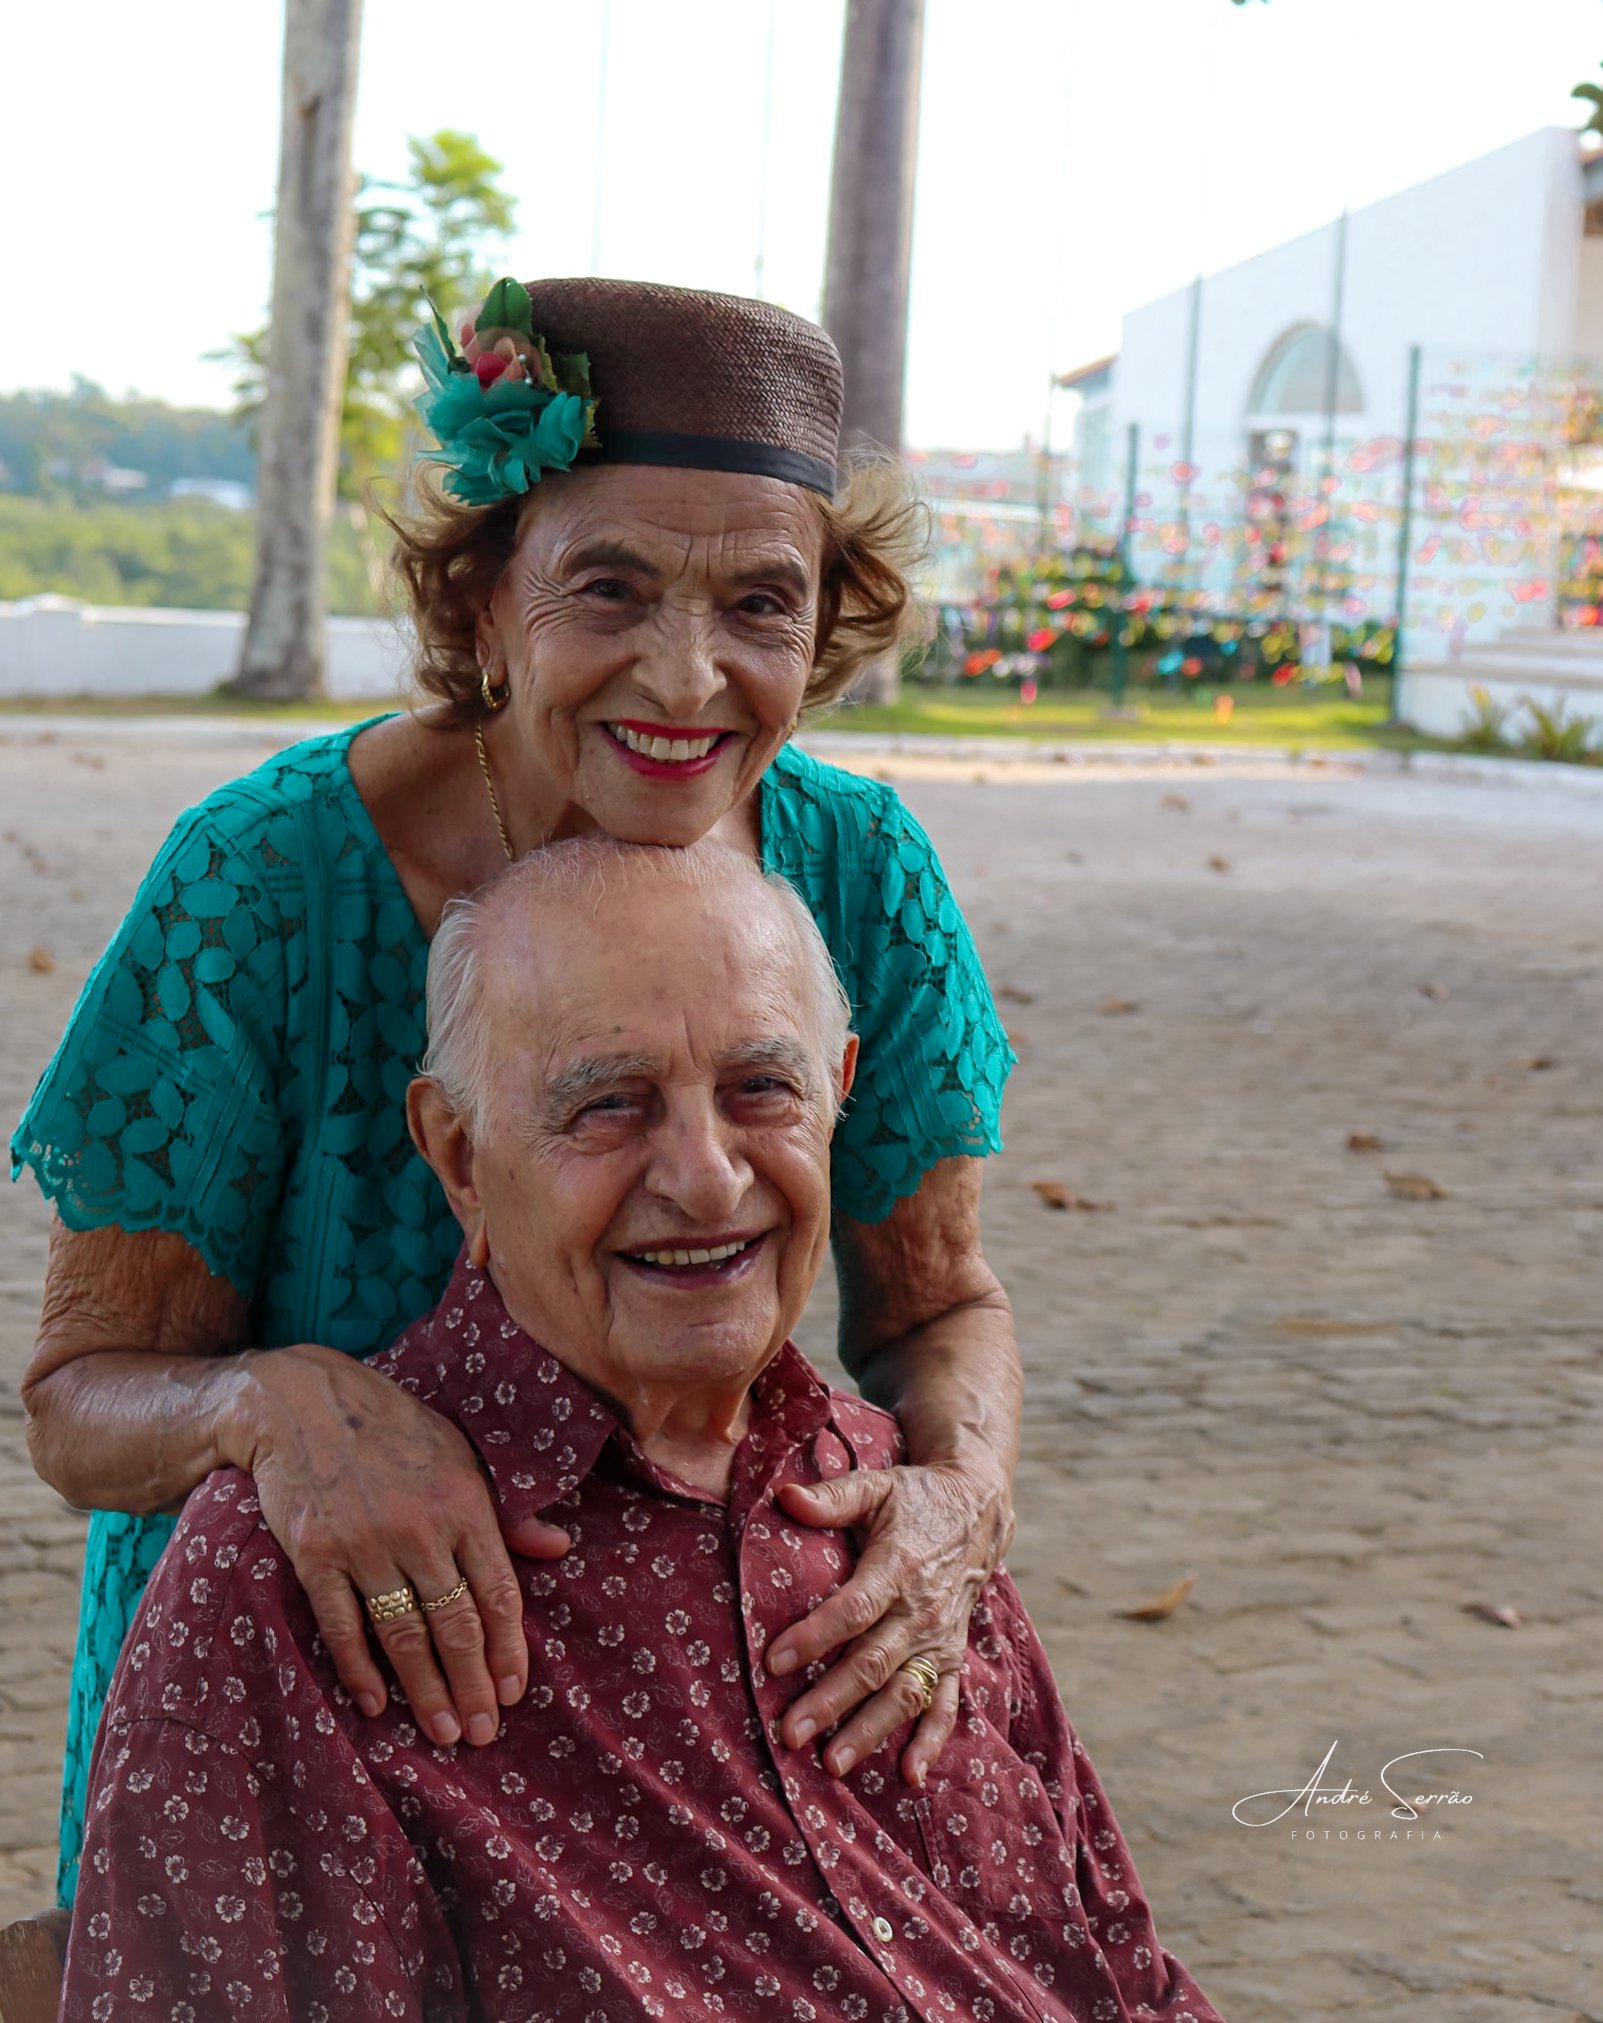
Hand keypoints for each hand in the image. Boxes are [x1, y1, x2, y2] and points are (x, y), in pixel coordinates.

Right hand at [232, 1344, 569, 1747]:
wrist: (301, 1402)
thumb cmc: (393, 1429)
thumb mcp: (460, 1455)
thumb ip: (506, 1510)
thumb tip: (558, 1547)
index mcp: (465, 1502)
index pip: (498, 1592)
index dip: (508, 1649)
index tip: (514, 1693)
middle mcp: (420, 1528)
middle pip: (455, 1624)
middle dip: (472, 1685)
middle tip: (481, 1734)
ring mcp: (366, 1543)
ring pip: (405, 1633)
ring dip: (425, 1690)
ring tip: (442, 1732)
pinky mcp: (316, 1554)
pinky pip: (343, 1624)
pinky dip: (360, 1669)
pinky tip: (376, 1703)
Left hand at [765, 1461, 1014, 1786]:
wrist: (978, 1510)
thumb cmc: (914, 1499)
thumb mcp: (875, 1486)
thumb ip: (831, 1496)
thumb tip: (784, 1496)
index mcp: (899, 1566)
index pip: (853, 1609)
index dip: (814, 1636)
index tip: (773, 1663)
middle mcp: (922, 1610)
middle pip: (872, 1663)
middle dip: (830, 1701)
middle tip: (789, 1733)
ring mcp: (940, 1638)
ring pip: (904, 1692)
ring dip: (870, 1730)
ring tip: (833, 1764)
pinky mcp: (952, 1656)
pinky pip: (946, 1704)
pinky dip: (931, 1741)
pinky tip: (909, 1775)